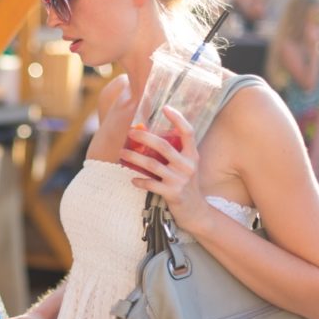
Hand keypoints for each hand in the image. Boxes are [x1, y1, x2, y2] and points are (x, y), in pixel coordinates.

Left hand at [123, 106, 211, 231]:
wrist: (196, 211)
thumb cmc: (186, 184)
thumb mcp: (186, 166)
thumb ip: (174, 153)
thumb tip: (150, 136)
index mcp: (192, 155)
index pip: (188, 132)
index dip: (178, 119)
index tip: (166, 107)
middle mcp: (188, 165)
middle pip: (164, 146)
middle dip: (144, 137)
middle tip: (130, 132)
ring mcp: (180, 180)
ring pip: (152, 165)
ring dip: (134, 158)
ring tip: (122, 153)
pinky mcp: (173, 194)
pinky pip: (151, 184)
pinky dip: (140, 181)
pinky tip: (132, 179)